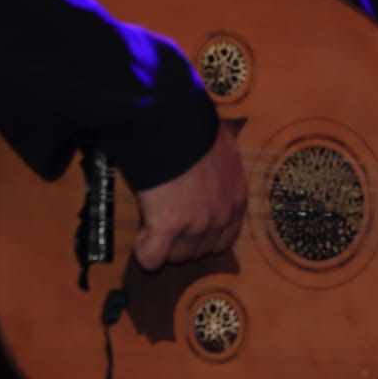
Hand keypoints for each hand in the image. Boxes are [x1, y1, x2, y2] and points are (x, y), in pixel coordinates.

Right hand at [132, 126, 246, 269]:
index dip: (204, 235)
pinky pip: (152, 256)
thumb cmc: (194, 128)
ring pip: (177, 256)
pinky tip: (140, 239)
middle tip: (166, 226)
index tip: (188, 226)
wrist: (173, 121)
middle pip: (200, 251)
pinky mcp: (168, 225)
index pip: (225, 238)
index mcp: (237, 198)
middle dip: (182, 242)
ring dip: (163, 247)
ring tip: (151, 228)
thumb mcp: (221, 147)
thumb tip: (219, 149)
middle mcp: (221, 215)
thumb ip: (222, 162)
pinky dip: (144, 252)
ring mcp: (196, 223)